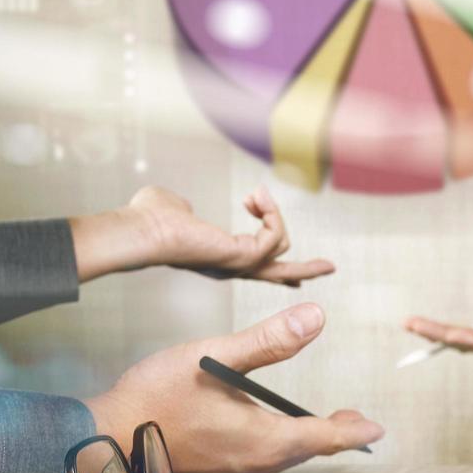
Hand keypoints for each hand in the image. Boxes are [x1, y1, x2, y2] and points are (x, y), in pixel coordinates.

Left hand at [71, 186, 335, 286]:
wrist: (142, 231)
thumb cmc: (148, 218)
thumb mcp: (172, 207)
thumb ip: (183, 208)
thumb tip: (185, 207)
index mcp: (219, 258)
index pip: (257, 267)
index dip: (278, 269)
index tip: (296, 279)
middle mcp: (234, 267)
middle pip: (280, 273)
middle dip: (307, 269)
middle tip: (330, 266)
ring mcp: (241, 264)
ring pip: (281, 242)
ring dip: (271, 211)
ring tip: (254, 194)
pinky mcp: (245, 256)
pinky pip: (275, 233)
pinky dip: (270, 212)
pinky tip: (256, 197)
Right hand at [85, 304, 383, 472]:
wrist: (103, 439)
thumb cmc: (154, 398)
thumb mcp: (213, 357)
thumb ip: (269, 340)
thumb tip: (316, 318)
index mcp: (262, 440)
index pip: (325, 437)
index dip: (354, 432)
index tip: (377, 430)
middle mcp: (255, 467)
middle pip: (307, 449)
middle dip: (333, 434)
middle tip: (355, 421)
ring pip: (284, 458)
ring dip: (304, 441)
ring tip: (323, 425)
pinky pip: (260, 464)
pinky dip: (276, 447)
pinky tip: (269, 432)